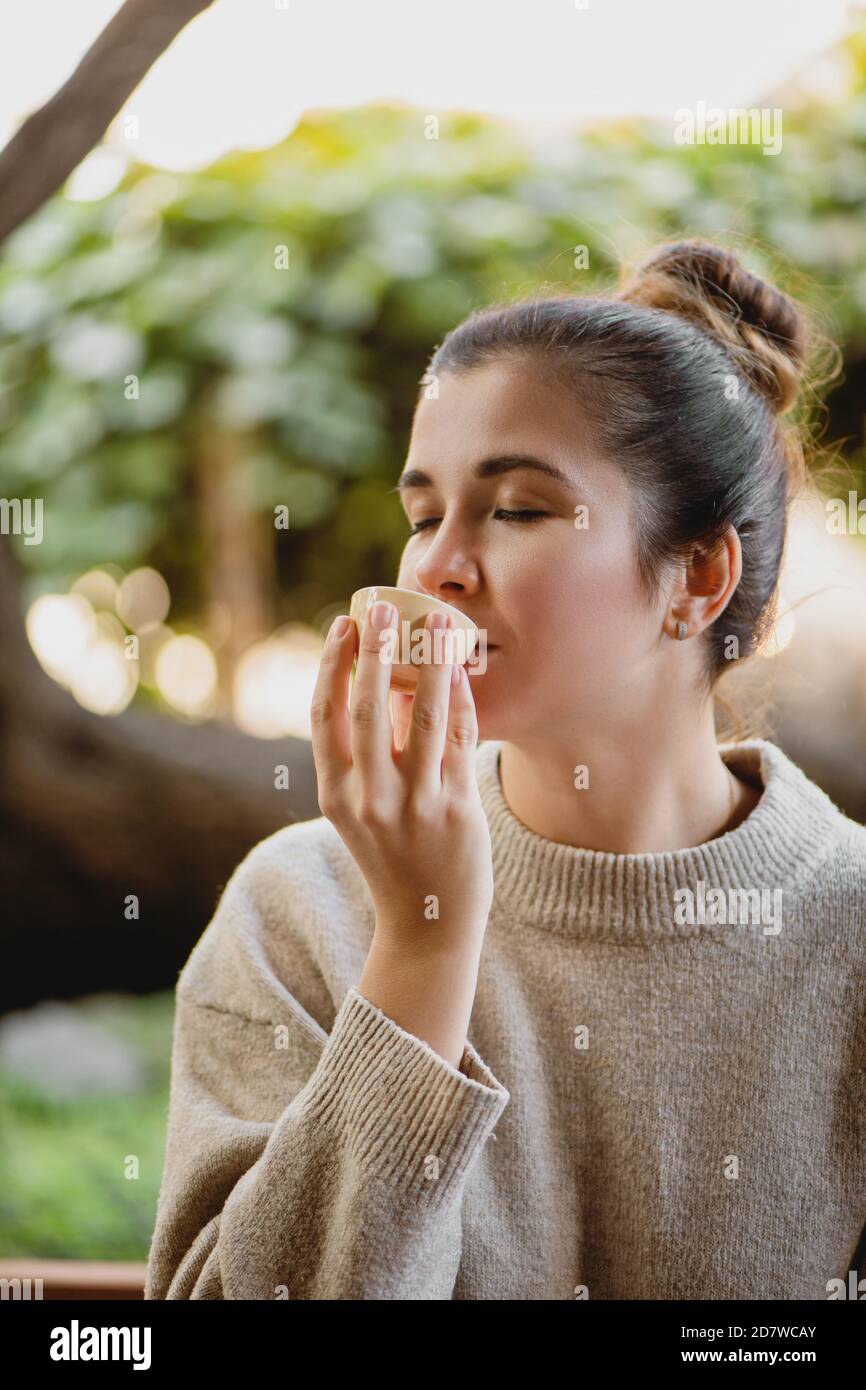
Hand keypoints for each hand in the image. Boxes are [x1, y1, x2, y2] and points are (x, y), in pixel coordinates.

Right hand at [310, 601, 493, 952]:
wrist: (426, 925)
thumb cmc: (391, 856)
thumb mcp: (358, 811)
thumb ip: (361, 757)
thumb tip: (381, 682)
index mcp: (335, 795)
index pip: (324, 715)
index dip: (332, 665)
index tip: (343, 624)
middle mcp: (369, 799)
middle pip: (368, 708)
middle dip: (376, 651)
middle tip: (384, 607)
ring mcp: (415, 805)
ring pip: (424, 717)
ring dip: (430, 663)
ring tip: (435, 622)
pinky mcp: (457, 810)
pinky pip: (461, 739)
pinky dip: (461, 698)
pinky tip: (461, 668)